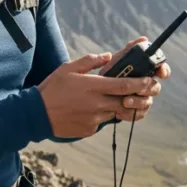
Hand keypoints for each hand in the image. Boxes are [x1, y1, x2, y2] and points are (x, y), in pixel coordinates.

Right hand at [38, 52, 160, 137]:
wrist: (36, 115)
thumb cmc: (52, 88)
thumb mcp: (68, 68)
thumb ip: (90, 61)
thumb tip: (108, 56)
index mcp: (93, 87)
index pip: (124, 86)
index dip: (141, 84)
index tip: (150, 80)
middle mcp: (97, 104)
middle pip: (126, 101)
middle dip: (138, 97)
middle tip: (144, 92)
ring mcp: (94, 119)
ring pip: (116, 113)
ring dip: (121, 106)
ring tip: (119, 100)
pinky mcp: (89, 130)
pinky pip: (103, 122)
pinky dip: (104, 116)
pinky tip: (94, 110)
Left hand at [100, 36, 171, 121]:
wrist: (94, 94)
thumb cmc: (108, 74)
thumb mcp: (116, 61)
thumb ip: (128, 51)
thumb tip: (144, 39)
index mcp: (145, 72)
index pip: (161, 69)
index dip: (164, 70)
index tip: (161, 72)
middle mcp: (147, 85)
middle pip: (155, 87)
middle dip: (147, 88)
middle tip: (137, 88)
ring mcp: (143, 100)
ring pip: (147, 102)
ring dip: (137, 102)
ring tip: (124, 101)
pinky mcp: (136, 112)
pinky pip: (139, 115)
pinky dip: (130, 114)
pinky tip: (119, 113)